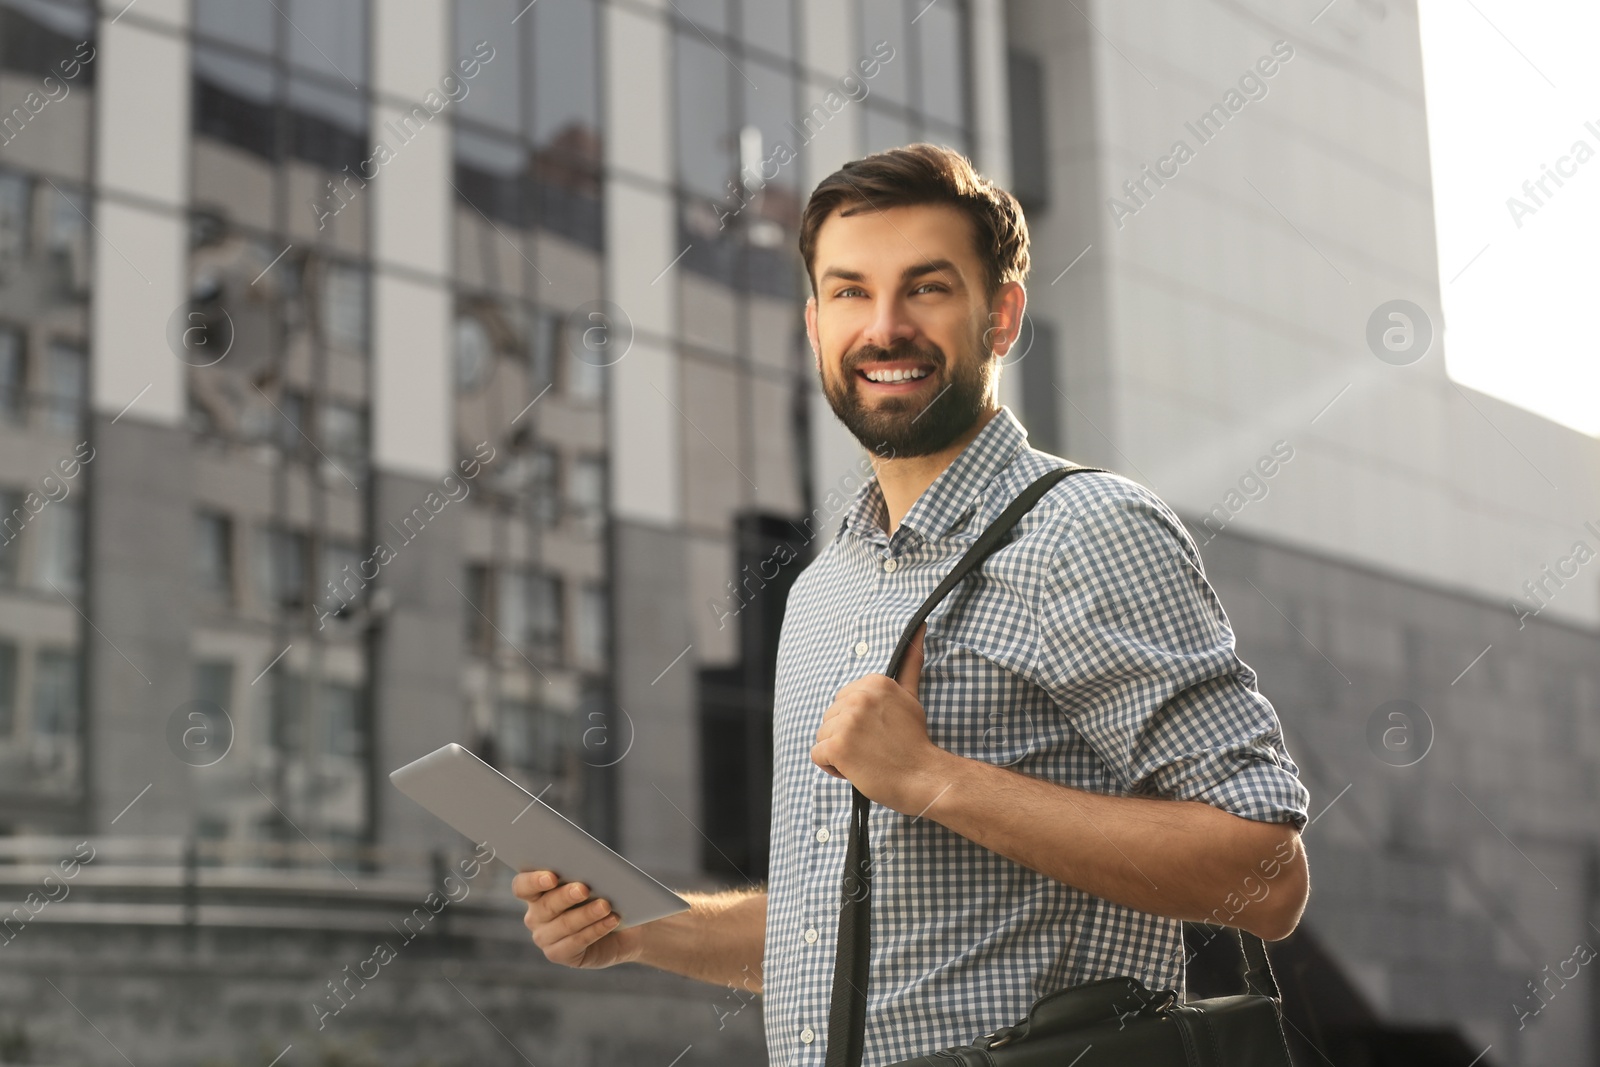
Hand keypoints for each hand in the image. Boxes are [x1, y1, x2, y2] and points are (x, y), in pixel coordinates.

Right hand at [513, 870, 643, 969]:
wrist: (617, 928)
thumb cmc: (599, 895)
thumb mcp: (589, 881)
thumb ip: (582, 872)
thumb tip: (589, 866)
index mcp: (534, 892)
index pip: (522, 886)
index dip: (534, 881)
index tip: (552, 876)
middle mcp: (535, 916)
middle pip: (546, 905)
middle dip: (566, 896)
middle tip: (584, 888)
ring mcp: (544, 938)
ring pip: (564, 924)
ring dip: (587, 914)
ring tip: (605, 905)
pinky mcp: (559, 954)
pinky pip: (577, 942)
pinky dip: (596, 929)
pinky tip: (611, 920)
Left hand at [810, 622, 944, 814]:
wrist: (923, 776)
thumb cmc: (914, 741)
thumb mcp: (911, 696)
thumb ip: (910, 663)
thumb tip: (920, 628)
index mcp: (873, 682)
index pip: (843, 701)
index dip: (857, 721)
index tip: (879, 732)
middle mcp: (858, 697)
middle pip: (830, 717)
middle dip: (847, 736)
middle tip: (875, 747)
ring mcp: (846, 721)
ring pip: (823, 736)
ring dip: (839, 752)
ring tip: (867, 758)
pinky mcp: (837, 746)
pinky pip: (817, 755)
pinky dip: (832, 767)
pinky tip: (856, 769)